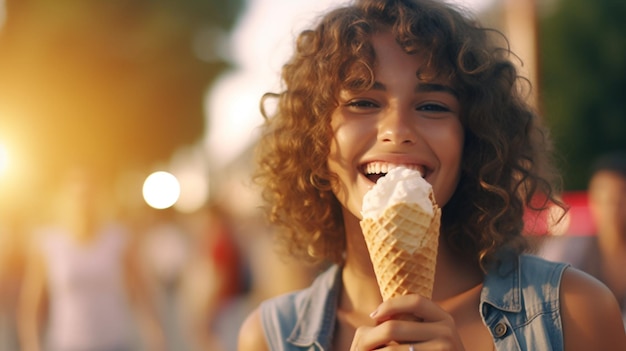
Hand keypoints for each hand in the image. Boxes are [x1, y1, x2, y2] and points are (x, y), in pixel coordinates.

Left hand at [349, 294, 464, 350]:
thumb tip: (376, 316)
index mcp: (444, 318)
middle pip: (397, 327)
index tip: (373, 315)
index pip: (415, 301)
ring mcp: (444, 349)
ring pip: (395, 349)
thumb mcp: (429, 334)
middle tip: (361, 343)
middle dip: (374, 335)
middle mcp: (447, 332)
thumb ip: (411, 322)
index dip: (391, 304)